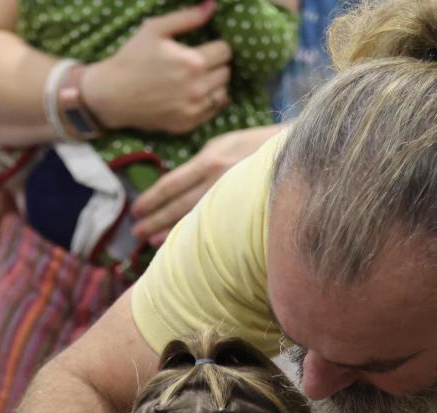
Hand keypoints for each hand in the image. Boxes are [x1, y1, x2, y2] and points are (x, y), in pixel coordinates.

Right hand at [82, 1, 231, 134]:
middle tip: (199, 63)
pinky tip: (195, 94)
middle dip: (216, 64)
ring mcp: (193, 109)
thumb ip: (187, 17)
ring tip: (197, 79)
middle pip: (226, 72)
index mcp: (193, 62)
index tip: (205, 47)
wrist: (112, 95)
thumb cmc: (132, 57)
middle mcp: (197, 88)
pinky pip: (213, 111)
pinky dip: (209, 102)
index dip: (216, 46)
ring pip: (223, 92)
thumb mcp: (155, 29)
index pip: (226, 51)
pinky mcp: (187, 124)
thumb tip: (213, 5)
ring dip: (215, 84)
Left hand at [131, 125, 281, 243]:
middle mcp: (217, 180)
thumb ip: (203, 164)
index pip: (171, 185)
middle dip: (154, 220)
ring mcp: (231, 197)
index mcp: (210, 160)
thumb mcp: (228, 144)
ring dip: (168, 231)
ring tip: (149, 241)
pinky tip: (180, 242)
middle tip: (135, 233)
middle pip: (176, 205)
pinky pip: (212, 225)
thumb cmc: (260, 146)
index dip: (151, 200)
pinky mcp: (245, 211)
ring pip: (191, 219)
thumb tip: (178, 186)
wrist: (300, 152)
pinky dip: (192, 234)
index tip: (136, 211)